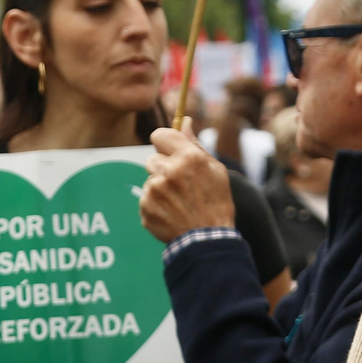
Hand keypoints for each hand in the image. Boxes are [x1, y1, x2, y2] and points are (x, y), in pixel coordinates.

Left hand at [140, 118, 235, 243]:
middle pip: (152, 159)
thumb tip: (185, 121)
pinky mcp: (145, 207)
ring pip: (149, 180)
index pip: (159, 134)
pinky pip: (145, 199)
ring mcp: (154, 190)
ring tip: (178, 203)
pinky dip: (155, 205)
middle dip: (164, 169)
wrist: (207, 241)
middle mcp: (168, 171)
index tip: (171, 151)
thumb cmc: (216, 203)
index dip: (165, 143)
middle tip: (181, 186)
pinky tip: (171, 213)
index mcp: (188, 158)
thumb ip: (195, 144)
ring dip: (160, 188)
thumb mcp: (215, 170)